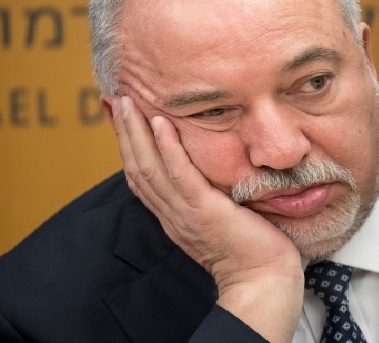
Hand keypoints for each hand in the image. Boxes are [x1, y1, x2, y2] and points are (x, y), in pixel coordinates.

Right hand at [111, 95, 302, 342]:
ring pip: (150, 167)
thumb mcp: (220, 218)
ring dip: (136, 133)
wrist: (263, 279)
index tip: (121, 119)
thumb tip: (209, 173)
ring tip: (127, 103)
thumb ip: (207, 198)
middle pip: (137, 167)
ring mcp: (185, 212)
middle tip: (115, 99)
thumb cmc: (251, 250)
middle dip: (125, 132)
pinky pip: (180, 175)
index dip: (129, 147)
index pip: (142, 176)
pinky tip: (160, 123)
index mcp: (174, 215)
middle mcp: (172, 213)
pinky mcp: (204, 210)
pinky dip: (167, 148)